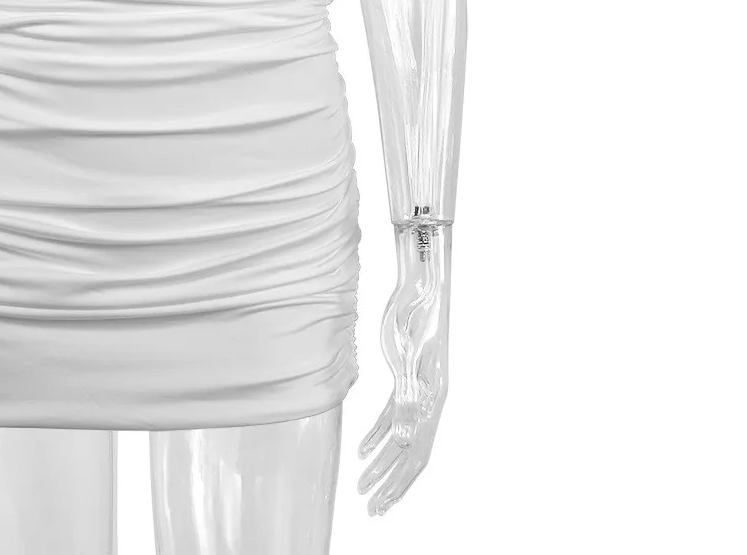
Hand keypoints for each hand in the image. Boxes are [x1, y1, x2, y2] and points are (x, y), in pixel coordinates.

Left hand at [358, 222, 451, 515]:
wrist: (421, 286)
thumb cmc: (413, 317)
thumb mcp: (406, 359)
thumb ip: (407, 398)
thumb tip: (406, 440)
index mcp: (431, 399)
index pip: (415, 453)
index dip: (396, 481)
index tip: (376, 502)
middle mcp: (429, 400)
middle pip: (412, 454)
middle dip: (390, 483)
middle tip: (370, 508)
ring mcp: (420, 390)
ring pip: (402, 438)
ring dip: (382, 463)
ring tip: (362, 485)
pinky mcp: (408, 379)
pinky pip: (394, 416)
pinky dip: (378, 434)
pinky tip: (361, 448)